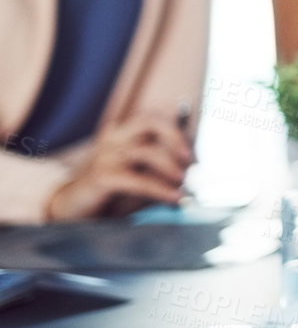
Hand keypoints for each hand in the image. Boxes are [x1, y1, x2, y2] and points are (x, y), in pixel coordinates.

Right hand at [45, 111, 193, 220]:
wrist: (71, 211)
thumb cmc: (112, 193)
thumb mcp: (142, 176)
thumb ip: (163, 167)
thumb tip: (195, 165)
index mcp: (124, 132)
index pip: (156, 116)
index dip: (181, 130)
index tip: (196, 153)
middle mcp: (114, 138)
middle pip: (151, 120)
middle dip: (177, 136)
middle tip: (191, 159)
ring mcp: (106, 156)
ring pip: (148, 151)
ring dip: (172, 167)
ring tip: (184, 183)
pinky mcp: (101, 177)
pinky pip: (138, 180)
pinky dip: (161, 189)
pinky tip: (175, 198)